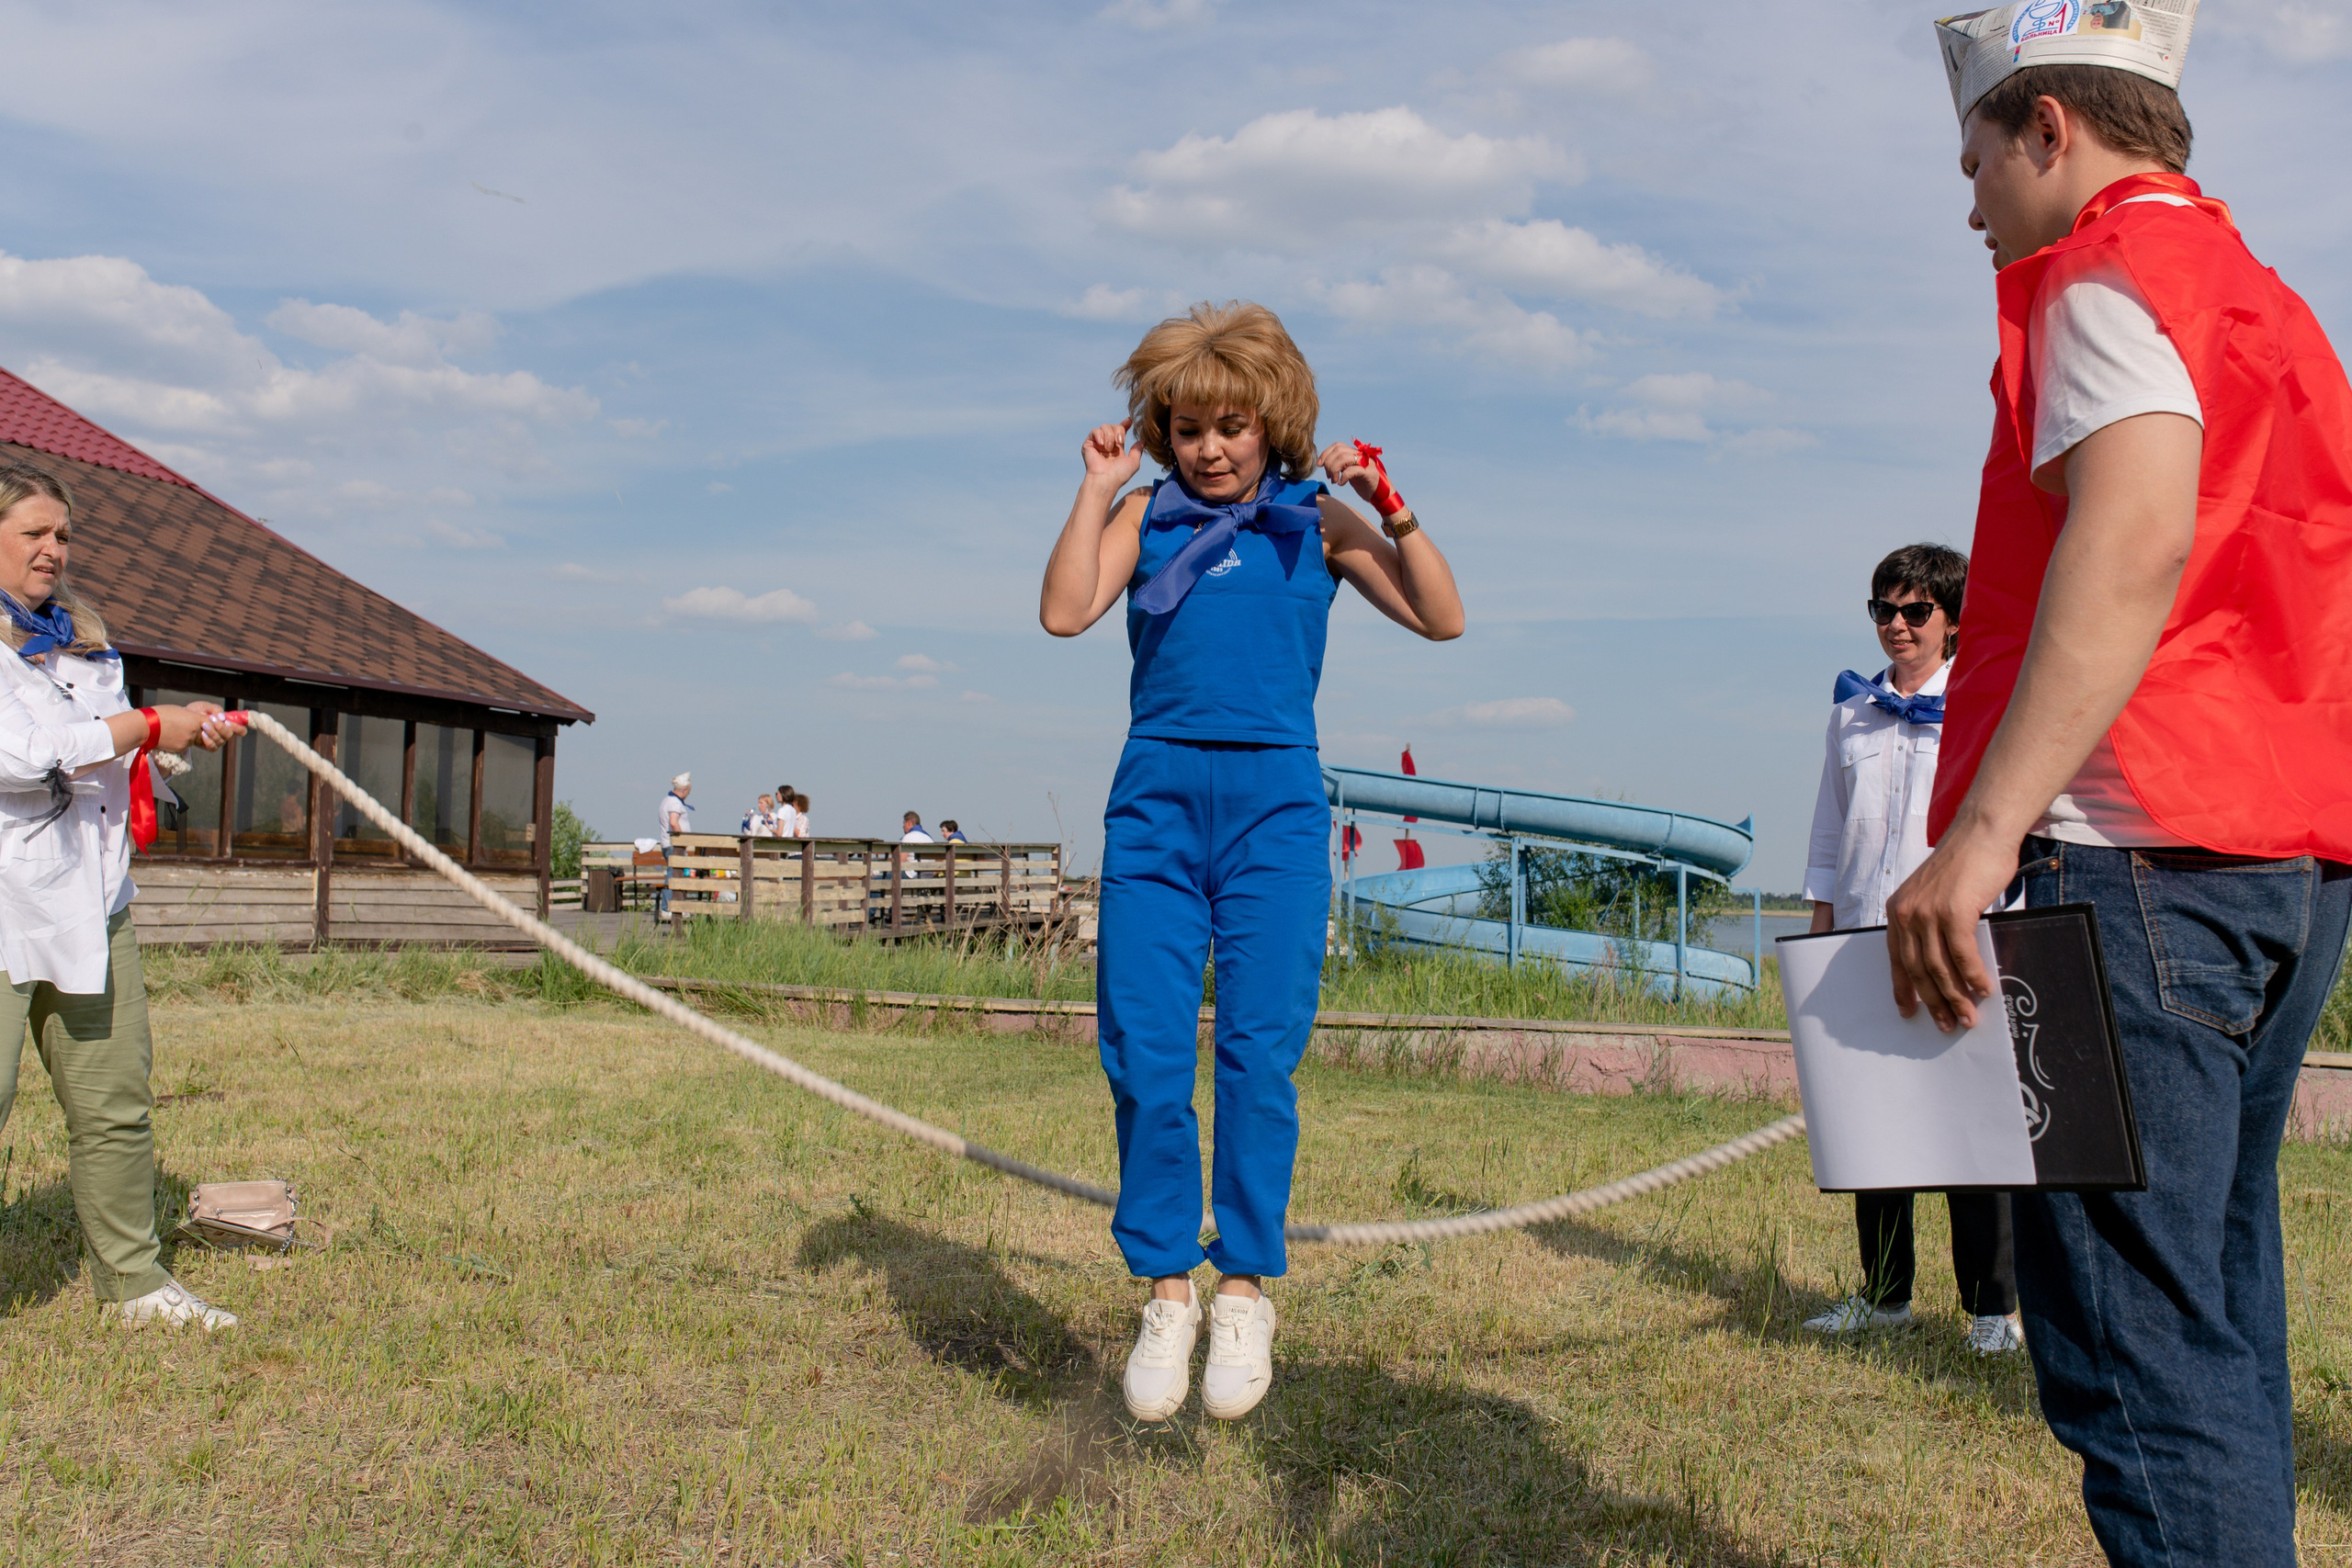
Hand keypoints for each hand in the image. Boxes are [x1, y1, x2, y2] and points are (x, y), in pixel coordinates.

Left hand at [167, 702, 241, 753]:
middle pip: (230, 734)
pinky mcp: (208, 746)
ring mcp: (216, 740)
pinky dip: (208, 741)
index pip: (240, 730)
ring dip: (213, 732)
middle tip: (212, 720)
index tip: (230, 723)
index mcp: (226, 723)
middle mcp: (223, 733)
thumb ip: (216, 709)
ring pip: (221, 740)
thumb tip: (222, 718)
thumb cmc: (195, 711)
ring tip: (203, 724)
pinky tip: (202, 734)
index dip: (240, 729)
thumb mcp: (205, 706)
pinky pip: (213, 747)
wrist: (181, 719)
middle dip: (222, 727)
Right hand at [1081, 421, 1140, 487]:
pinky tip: (1102, 444)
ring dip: (1110, 436)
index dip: (1125, 424)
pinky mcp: (1089, 444)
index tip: (1129, 420)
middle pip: (1114, 426)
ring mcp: (1098, 444)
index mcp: (1118, 448)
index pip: (1121, 432)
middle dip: (1119, 431)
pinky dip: (1100, 435)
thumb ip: (1137, 451)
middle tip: (1120, 442)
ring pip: (1105, 426)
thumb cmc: (1119, 474)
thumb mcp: (1133, 463)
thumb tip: (1143, 441)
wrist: (1105, 479)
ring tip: (1109, 448)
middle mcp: (1108, 445)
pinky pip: (1094, 430)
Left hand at [1319, 440, 1404, 516]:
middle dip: (1329, 463)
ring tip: (1334, 480)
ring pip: (1344, 458)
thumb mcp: (1349, 472)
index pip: (1337, 445)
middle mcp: (1361, 455)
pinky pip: (1352, 471)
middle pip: (1339, 450)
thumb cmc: (1364, 484)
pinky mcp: (1369, 473)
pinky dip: (1343, 477)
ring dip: (1334, 470)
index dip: (1325, 453)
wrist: (1380, 494)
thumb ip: (1340, 465)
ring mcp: (1365, 463)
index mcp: (1355, 453)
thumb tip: (1324, 463)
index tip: (1319, 465)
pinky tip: (1341, 484)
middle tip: (1328, 476)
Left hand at [1883, 820, 2019, 1030]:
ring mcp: (1929, 912)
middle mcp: (1907, 913)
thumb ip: (1931, 923)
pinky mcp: (1954, 911)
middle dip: (1934, 1001)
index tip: (1909, 1012)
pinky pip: (1962, 955)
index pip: (1896, 958)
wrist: (1981, 833)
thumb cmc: (1964, 864)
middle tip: (1948, 1024)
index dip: (1903, 989)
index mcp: (1897, 910)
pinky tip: (1984, 990)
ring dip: (1956, 997)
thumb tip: (1944, 962)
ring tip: (1969, 1017)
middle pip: (1917, 969)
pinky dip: (1973, 976)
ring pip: (1939, 967)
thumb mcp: (1935, 894)